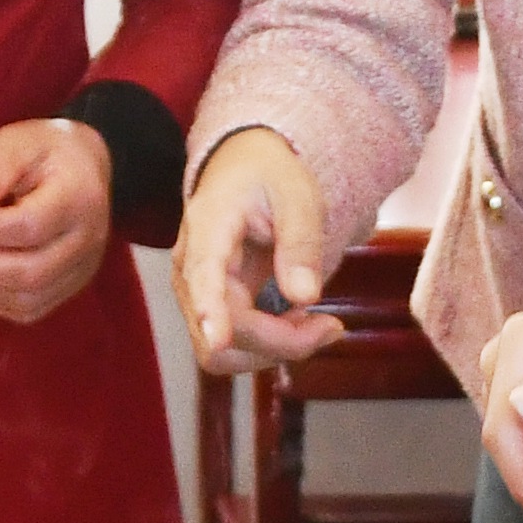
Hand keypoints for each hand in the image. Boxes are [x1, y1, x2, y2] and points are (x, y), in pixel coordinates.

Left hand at [0, 118, 117, 325]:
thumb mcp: (20, 141)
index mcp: (79, 198)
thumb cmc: (47, 152)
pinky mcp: (71, 286)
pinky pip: (29, 311)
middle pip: (28, 273)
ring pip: (26, 299)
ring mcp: (82, 269)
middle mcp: (88, 240)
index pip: (28, 227)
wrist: (87, 168)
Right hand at [181, 129, 343, 372]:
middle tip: (330, 326)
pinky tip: (297, 320)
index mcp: (207, 229)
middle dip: (278, 343)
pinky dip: (272, 344)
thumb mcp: (297, 196)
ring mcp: (198, 296)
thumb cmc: (267, 176)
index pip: (203, 276)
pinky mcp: (212, 311)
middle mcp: (191, 270)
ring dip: (276, 349)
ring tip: (316, 321)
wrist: (243, 169)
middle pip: (220, 334)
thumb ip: (301, 244)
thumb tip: (304, 296)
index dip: (209, 311)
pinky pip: (236, 347)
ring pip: (225, 353)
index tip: (219, 339)